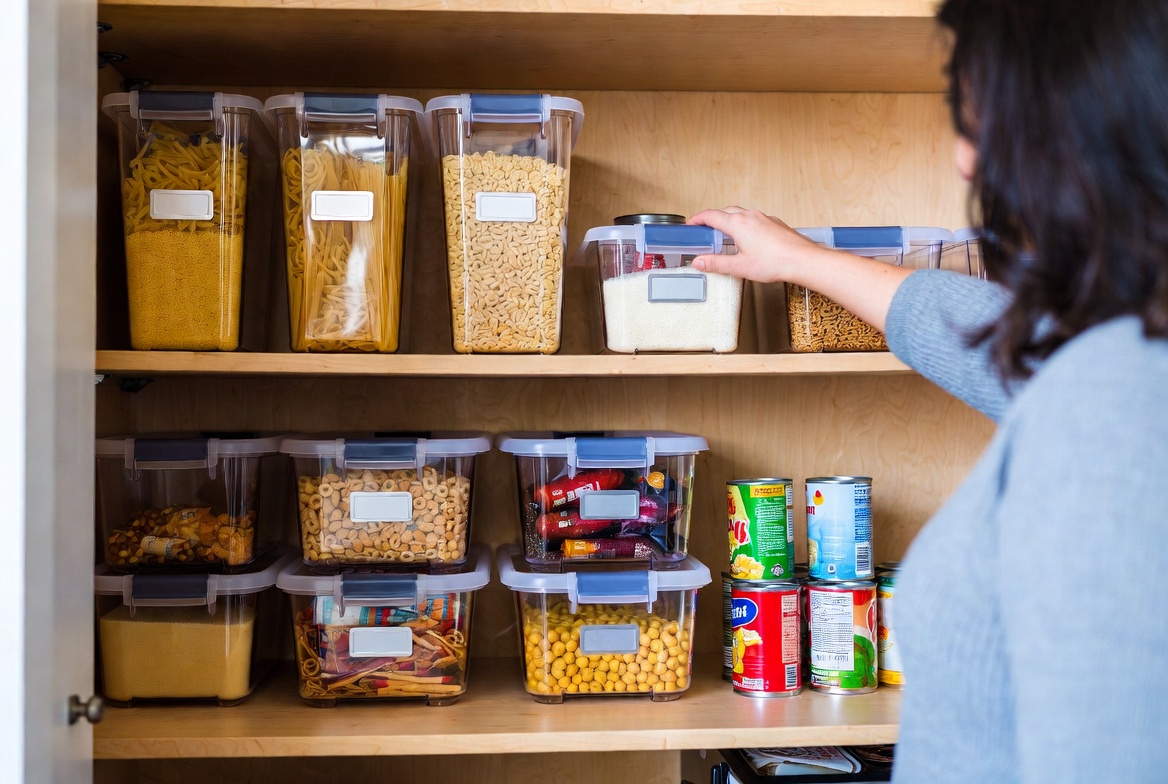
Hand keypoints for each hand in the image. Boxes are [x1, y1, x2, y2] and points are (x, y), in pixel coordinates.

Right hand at [687, 206, 913, 332]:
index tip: (691, 224)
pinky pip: (754, 219)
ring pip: (741, 214)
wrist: (803, 260)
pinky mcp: (775, 224)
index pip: (711, 215)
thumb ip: (716, 263)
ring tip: (724, 234)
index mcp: (738, 224)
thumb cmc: (775, 262)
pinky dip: (745, 224)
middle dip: (712, 218)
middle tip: (705, 229)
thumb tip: (698, 262)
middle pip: (725, 211)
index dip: (698, 219)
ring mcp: (765, 218)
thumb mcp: (739, 267)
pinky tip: (747, 239)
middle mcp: (751, 216)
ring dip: (729, 220)